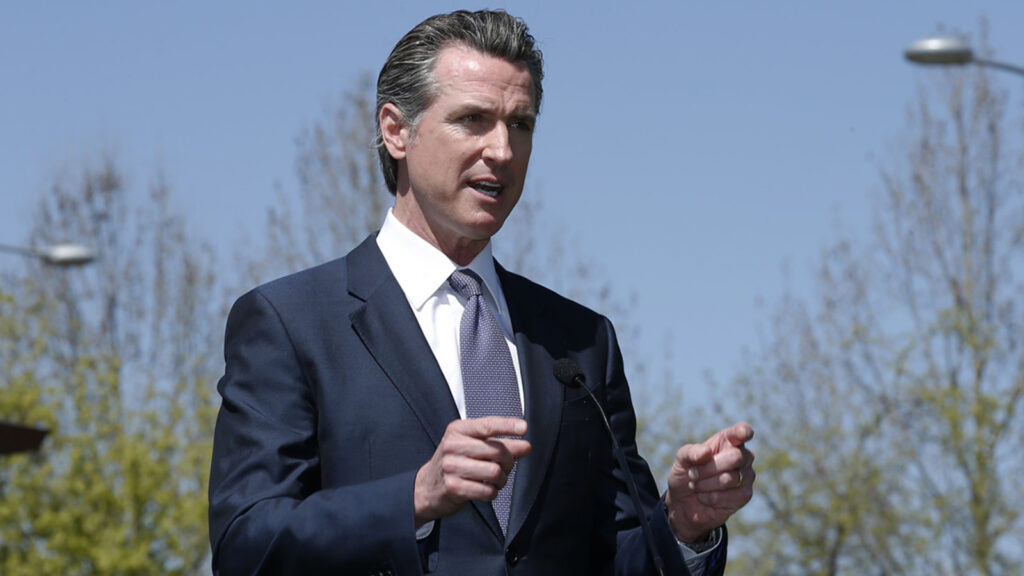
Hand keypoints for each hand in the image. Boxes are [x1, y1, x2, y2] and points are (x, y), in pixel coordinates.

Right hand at [414, 417, 530, 525]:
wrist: (427, 486)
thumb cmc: (455, 462)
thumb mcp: (473, 446)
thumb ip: (500, 444)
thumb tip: (525, 446)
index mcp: (458, 430)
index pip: (487, 425)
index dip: (507, 426)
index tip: (524, 427)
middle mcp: (453, 446)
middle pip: (497, 451)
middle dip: (509, 462)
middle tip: (507, 467)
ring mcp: (451, 467)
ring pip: (495, 472)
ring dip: (501, 480)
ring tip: (496, 480)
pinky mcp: (453, 487)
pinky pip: (487, 491)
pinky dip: (492, 492)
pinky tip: (486, 489)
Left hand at [664, 422, 754, 543]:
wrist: (683, 501)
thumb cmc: (686, 473)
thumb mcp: (681, 459)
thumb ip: (691, 452)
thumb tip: (706, 452)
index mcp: (727, 441)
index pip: (741, 432)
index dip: (743, 431)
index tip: (744, 434)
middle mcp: (741, 456)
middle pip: (735, 457)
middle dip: (708, 468)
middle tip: (692, 474)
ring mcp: (745, 475)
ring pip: (730, 478)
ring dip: (706, 484)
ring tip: (696, 485)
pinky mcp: (744, 495)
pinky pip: (734, 496)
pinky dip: (712, 498)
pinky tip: (704, 497)